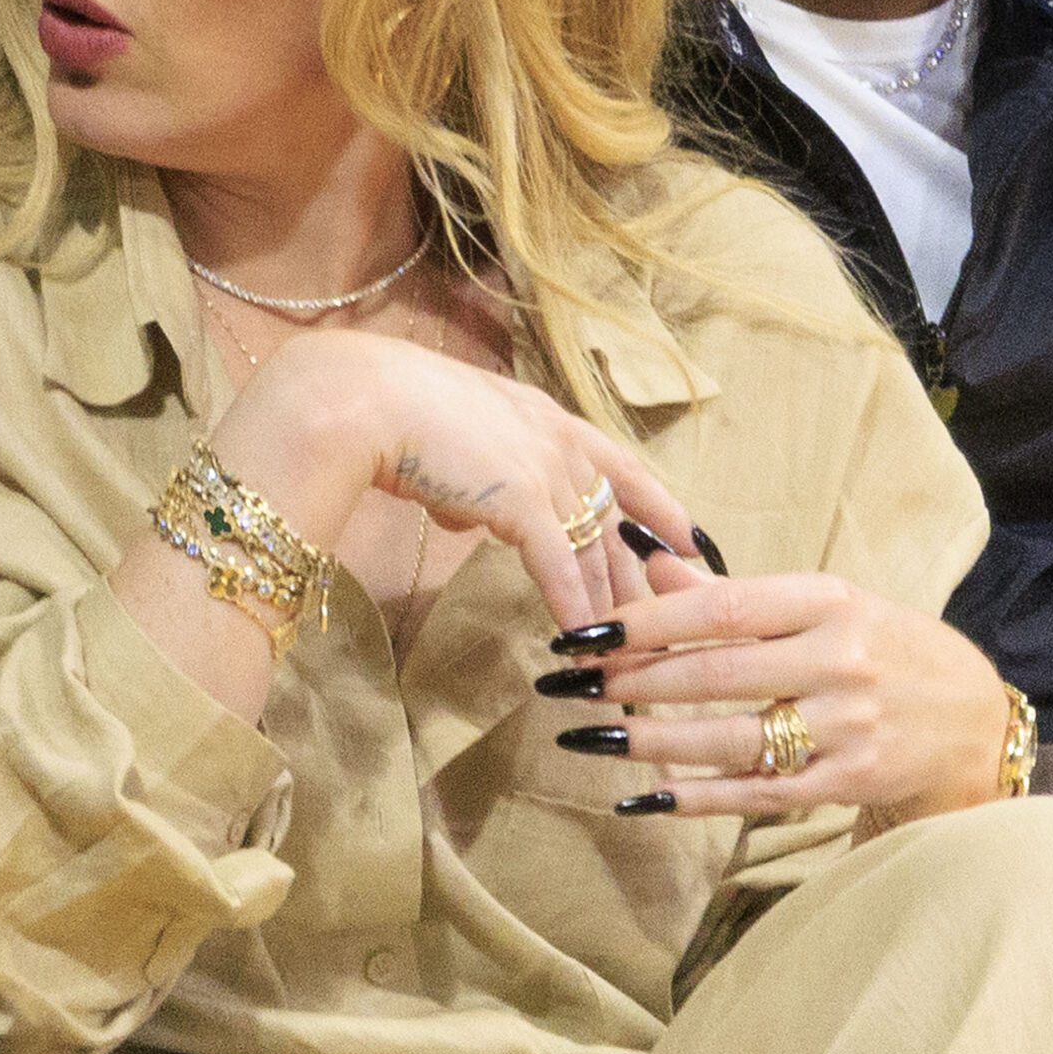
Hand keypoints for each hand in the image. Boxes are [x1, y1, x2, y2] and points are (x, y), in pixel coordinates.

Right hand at [208, 327, 697, 633]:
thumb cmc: (390, 412)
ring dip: (608, 607)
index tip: (689, 540)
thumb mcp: (451, 440)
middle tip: (665, 620)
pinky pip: (560, 567)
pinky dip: (574, 609)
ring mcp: (544, 468)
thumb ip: (474, 478)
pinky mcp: (523, 500)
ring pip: (592, 552)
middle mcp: (557, 440)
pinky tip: (583, 643)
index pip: (620, 465)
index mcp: (544, 417)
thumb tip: (470, 514)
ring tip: (624, 652)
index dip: (657, 506)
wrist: (364, 401)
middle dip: (639, 576)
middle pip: (616, 519)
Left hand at [549, 556, 1009, 820]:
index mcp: (829, 601)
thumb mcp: (822, 606)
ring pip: (732, 738)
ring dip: (652, 741)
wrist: (975, 720)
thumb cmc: (881, 648)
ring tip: (590, 738)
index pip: (723, 608)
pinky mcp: (848, 782)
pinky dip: (698, 797)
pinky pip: (758, 792)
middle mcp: (840, 660)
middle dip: (634, 681)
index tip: (584, 632)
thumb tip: (648, 562)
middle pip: (718, 673)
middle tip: (571, 687)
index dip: (646, 620)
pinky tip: (646, 797)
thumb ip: (733, 594)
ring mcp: (847, 726)